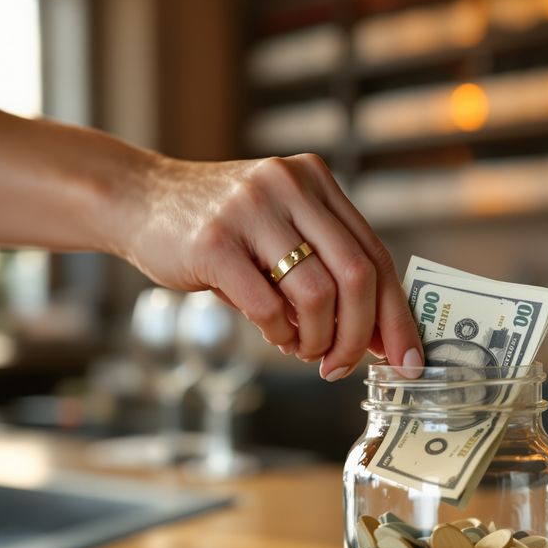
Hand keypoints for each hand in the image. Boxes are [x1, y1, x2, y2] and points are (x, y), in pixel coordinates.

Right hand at [118, 153, 422, 379]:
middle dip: (360, 335)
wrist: (140, 200)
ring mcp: (251, 209)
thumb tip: (379, 336)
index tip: (407, 359)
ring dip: (317, 338)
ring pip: (317, 293)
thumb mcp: (280, 228)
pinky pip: (267, 305)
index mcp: (316, 182)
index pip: (376, 254)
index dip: (396, 314)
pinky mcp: (215, 241)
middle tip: (344, 366)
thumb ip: (326, 267)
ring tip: (303, 350)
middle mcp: (290, 186)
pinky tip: (273, 334)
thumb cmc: (221, 228)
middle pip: (357, 275)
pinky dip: (277, 333)